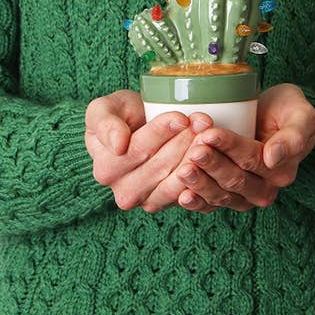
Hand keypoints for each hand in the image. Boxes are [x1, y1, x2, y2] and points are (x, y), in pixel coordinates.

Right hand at [85, 90, 215, 210]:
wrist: (138, 128)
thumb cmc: (121, 116)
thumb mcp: (104, 109)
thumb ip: (105, 123)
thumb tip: (118, 145)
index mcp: (106, 169)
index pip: (137, 150)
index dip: (161, 132)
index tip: (181, 117)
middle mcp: (123, 192)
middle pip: (160, 166)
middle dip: (184, 141)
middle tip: (203, 121)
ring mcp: (146, 201)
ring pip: (176, 180)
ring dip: (196, 156)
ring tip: (208, 134)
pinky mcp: (168, 204)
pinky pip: (187, 193)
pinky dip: (201, 174)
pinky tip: (211, 155)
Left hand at [163, 83, 314, 211]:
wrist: (273, 115)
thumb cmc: (287, 110)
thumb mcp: (301, 115)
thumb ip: (294, 136)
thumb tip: (273, 158)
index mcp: (281, 171)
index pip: (252, 159)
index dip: (230, 147)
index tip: (210, 134)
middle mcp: (264, 188)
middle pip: (235, 179)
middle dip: (212, 165)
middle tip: (193, 150)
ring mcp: (244, 196)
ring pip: (221, 194)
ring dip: (201, 183)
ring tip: (182, 169)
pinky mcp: (226, 197)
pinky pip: (211, 205)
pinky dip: (197, 203)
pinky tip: (182, 196)